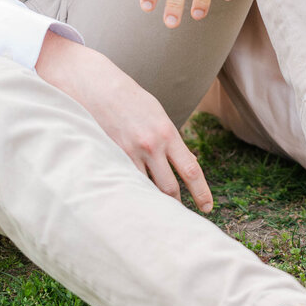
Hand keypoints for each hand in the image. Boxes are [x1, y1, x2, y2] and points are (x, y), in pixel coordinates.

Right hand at [35, 31, 212, 211]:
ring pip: (146, 190)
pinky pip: (126, 182)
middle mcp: (151, 146)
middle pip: (169, 189)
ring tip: (157, 216)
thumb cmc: (131, 99)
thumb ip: (171, 140)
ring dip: (153, 204)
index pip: (191, 170)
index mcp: (167, 133)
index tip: (208, 207)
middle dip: (177, 207)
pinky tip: (132, 201)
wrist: (97, 86)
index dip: (201, 193)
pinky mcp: (110, 156)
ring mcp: (129, 153)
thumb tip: (186, 164)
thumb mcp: (158, 115)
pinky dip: (132, 193)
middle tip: (181, 220)